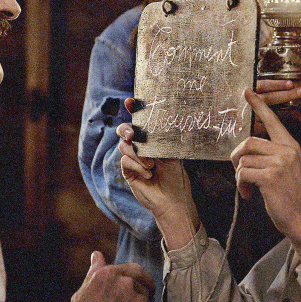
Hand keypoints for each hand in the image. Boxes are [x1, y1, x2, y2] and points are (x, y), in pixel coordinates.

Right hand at [67, 251, 157, 301]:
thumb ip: (96, 270)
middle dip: (143, 291)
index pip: (135, 269)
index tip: (138, 287)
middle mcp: (125, 281)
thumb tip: (97, 254)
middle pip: (144, 283)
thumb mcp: (85, 289)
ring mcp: (137, 297)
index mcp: (110, 273)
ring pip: (148, 299)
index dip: (139, 279)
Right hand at [118, 98, 199, 249]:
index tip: (131, 101)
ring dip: (139, 154)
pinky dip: (138, 166)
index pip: (140, 122)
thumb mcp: (172, 154)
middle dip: (126, 130)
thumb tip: (159, 124)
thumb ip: (163, 140)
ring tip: (152, 165)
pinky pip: (125, 161)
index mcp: (151, 140)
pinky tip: (149, 174)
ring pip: (124, 146)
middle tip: (133, 135)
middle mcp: (139, 148)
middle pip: (124, 131)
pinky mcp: (128, 172)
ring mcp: (132, 160)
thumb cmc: (176, 177)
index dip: (133, 110)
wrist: (173, 200)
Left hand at [231, 89, 300, 258]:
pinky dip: (241, 186)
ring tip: (249, 189)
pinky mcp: (270, 176)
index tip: (247, 91)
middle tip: (240, 173)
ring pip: (243, 159)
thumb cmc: (290, 196)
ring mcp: (279, 162)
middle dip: (236, 157)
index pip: (272, 120)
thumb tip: (245, 151)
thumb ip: (271, 156)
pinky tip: (249, 195)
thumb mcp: (285, 169)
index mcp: (290, 145)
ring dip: (240, 176)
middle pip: (248, 141)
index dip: (258, 105)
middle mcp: (286, 150)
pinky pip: (243, 173)